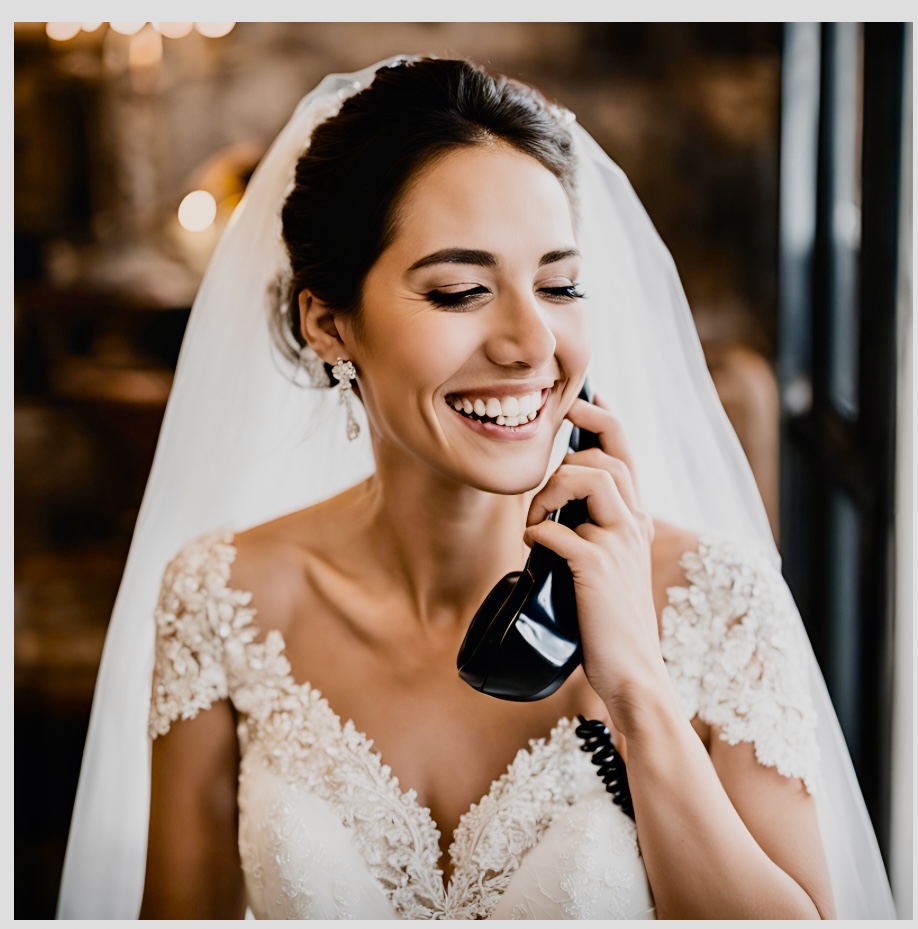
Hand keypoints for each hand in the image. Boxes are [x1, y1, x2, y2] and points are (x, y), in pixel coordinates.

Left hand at [523, 396, 664, 730]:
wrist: (631, 674)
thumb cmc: (610, 624)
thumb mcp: (606, 570)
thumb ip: (590, 537)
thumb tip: (550, 519)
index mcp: (637, 520)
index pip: (625, 452)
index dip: (602, 419)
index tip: (579, 403)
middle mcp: (635, 524)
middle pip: (607, 455)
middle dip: (566, 455)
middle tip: (542, 484)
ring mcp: (619, 544)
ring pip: (588, 477)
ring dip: (549, 492)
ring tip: (536, 522)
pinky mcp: (597, 567)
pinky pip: (559, 529)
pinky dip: (536, 533)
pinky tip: (532, 549)